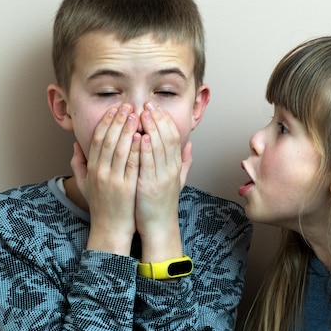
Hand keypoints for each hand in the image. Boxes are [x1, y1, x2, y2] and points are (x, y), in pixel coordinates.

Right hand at [72, 104, 140, 255]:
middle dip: (118, 121)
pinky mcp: (127, 188)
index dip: (106, 122)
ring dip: (128, 130)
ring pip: (120, 150)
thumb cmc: (101, 206)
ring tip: (136, 115)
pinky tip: (142, 136)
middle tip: (127, 105)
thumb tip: (75, 146)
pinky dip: (136, 149)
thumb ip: (79, 165)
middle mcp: (100, 173)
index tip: (114, 109)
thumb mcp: (85, 185)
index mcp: (92, 169)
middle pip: (108, 140)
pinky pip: (132, 164)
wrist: (110, 230)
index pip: (97, 140)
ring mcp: (113, 180)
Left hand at [135, 102, 187, 260]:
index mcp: (176, 166)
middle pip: (168, 137)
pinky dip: (145, 149)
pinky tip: (139, 137)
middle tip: (147, 104)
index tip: (155, 107)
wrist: (159, 226)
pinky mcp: (149, 186)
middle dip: (157, 118)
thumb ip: (185, 161)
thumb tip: (190, 144)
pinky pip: (148, 164)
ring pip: (159, 147)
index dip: (165, 119)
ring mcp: (162, 177)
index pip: (174, 136)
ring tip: (142, 113)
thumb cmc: (162, 203)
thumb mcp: (177, 179)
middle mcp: (171, 169)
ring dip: (151, 128)